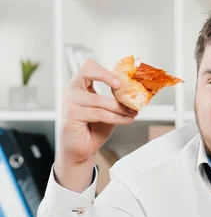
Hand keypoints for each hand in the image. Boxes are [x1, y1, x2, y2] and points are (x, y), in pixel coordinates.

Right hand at [54, 59, 136, 191]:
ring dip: (120, 107)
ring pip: (100, 100)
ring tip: (132, 113)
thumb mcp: (108, 110)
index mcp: (81, 86)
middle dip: (106, 76)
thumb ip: (116, 99)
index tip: (120, 81)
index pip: (89, 67)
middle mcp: (73, 90)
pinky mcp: (72, 115)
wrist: (82, 149)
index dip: (105, 71)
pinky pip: (99, 114)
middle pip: (87, 71)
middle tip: (122, 87)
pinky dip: (117, 118)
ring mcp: (70, 102)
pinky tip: (127, 120)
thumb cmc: (93, 128)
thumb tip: (135, 92)